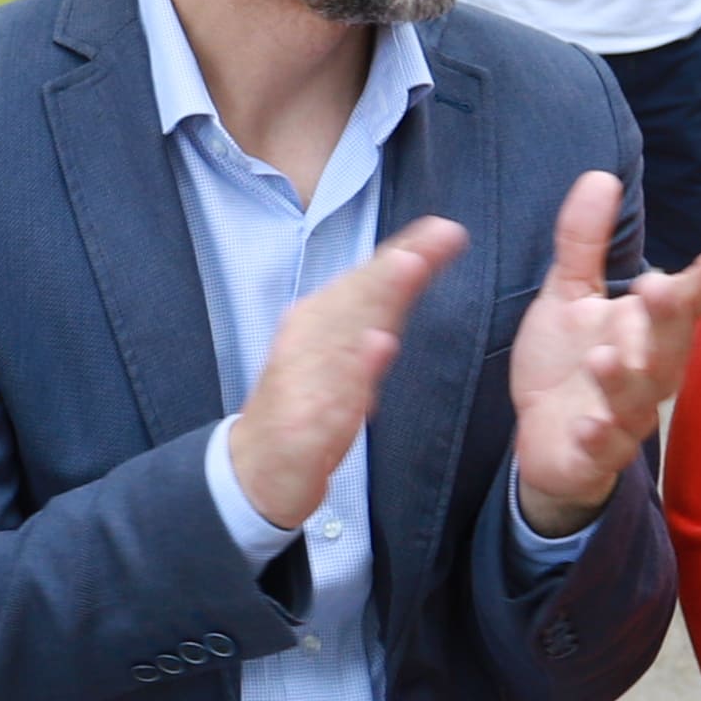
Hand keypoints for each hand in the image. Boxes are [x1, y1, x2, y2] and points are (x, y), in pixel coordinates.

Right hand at [225, 216, 461, 536]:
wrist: (256, 469)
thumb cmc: (305, 407)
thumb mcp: (344, 356)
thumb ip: (373, 315)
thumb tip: (412, 265)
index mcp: (318, 322)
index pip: (366, 281)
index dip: (405, 253)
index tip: (444, 231)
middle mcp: (308, 341)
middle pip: (356, 297)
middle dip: (397, 267)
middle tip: (435, 238)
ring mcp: (303, 380)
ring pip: (345, 331)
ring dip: (377, 298)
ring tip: (410, 266)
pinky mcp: (302, 424)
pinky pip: (332, 394)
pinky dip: (358, 368)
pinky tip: (381, 346)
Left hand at [507, 168, 700, 534]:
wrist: (549, 442)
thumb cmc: (570, 364)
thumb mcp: (569, 296)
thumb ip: (584, 242)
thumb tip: (601, 175)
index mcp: (646, 331)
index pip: (683, 303)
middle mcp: (645, 373)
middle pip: (668, 347)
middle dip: (668, 320)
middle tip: (659, 287)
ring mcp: (622, 417)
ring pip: (636, 400)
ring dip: (624, 380)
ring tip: (606, 356)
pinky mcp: (593, 454)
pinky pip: (602, 449)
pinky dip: (598, 438)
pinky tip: (588, 425)